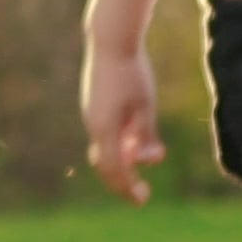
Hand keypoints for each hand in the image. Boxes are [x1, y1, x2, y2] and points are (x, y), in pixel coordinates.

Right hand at [81, 41, 165, 206]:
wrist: (110, 42)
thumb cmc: (132, 72)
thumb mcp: (145, 105)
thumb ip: (146, 134)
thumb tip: (150, 159)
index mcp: (104, 128)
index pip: (115, 169)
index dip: (128, 187)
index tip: (143, 199)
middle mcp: (93, 125)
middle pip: (106, 166)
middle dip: (123, 182)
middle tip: (141, 194)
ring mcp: (91, 117)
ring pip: (105, 151)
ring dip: (123, 162)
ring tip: (146, 159)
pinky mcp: (94, 109)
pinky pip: (105, 137)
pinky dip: (119, 147)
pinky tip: (135, 142)